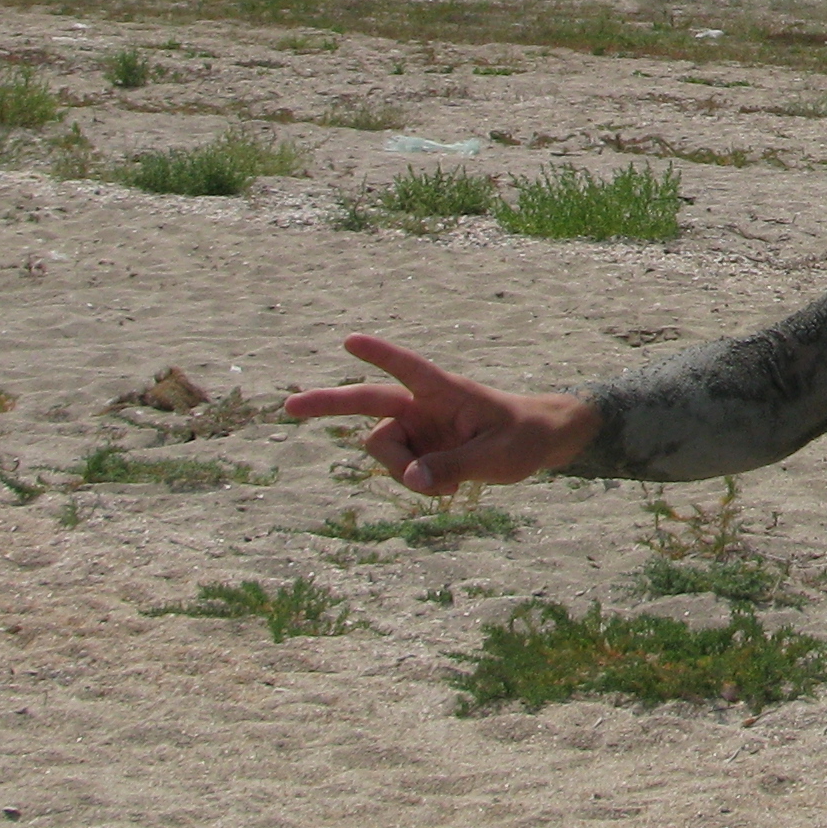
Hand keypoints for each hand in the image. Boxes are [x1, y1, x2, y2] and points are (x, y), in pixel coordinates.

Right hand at [283, 333, 598, 495]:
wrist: (537, 443)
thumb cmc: (523, 438)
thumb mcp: (497, 456)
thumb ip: (454, 467)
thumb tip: (412, 479)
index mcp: (445, 390)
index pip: (408, 368)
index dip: (380, 354)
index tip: (350, 340)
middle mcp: (423, 405)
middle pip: (367, 401)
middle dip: (328, 403)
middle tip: (289, 406)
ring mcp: (416, 427)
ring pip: (382, 450)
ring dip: (400, 472)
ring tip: (443, 486)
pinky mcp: (416, 449)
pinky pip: (397, 470)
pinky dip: (412, 483)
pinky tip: (442, 487)